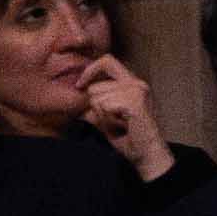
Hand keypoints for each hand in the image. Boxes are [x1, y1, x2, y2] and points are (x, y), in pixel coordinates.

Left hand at [76, 56, 175, 180]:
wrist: (144, 153)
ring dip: (101, 115)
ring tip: (117, 123)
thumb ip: (91, 106)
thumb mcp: (103, 118)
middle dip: (94, 106)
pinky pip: (104, 106)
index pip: (106, 61)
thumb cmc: (127, 136)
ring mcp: (137, 91)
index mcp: (131, 82)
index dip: (89, 72)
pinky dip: (106, 119)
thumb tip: (72, 98)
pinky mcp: (135, 102)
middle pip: (95, 86)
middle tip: (111, 120)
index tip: (79, 86)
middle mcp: (136, 82)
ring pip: (98, 98)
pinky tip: (121, 124)